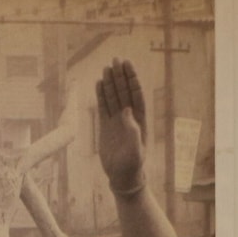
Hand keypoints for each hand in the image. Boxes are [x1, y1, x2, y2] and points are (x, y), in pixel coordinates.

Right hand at [94, 59, 147, 195]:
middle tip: (116, 60)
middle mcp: (128, 117)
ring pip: (113, 97)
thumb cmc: (132, 165)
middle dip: (120, 76)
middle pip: (124, 92)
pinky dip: (101, 95)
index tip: (128, 66)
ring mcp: (116, 121)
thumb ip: (132, 130)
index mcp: (139, 120)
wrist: (122, 177)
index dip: (132, 80)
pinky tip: (99, 84)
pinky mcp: (106, 127)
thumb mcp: (135, 150)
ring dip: (110, 83)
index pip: (136, 95)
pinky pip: (103, 107)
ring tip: (107, 67)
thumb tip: (126, 110)